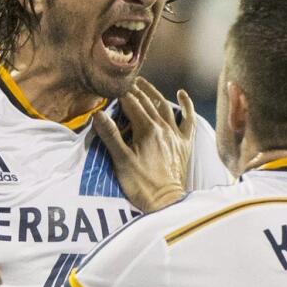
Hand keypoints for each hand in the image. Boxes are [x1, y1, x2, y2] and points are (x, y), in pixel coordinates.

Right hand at [93, 78, 195, 211]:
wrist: (166, 203)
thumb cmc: (141, 185)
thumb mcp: (121, 161)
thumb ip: (111, 135)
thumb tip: (98, 114)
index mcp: (147, 129)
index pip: (131, 104)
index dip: (120, 95)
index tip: (111, 88)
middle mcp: (163, 128)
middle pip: (148, 102)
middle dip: (135, 91)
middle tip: (125, 82)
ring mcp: (175, 135)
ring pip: (165, 106)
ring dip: (154, 93)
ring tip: (143, 84)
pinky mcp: (184, 145)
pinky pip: (188, 120)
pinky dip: (186, 106)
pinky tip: (182, 94)